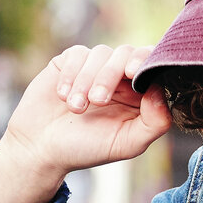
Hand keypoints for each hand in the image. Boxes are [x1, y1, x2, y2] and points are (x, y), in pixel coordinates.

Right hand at [0, 45, 172, 202]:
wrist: (42, 148)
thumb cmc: (88, 148)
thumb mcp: (127, 144)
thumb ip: (154, 123)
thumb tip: (160, 91)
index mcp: (140, 93)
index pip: (153, 65)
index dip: (146, 63)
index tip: (132, 73)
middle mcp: (121, 76)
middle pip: (127, 54)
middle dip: (111, 75)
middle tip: (98, 101)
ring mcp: (96, 66)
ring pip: (101, 53)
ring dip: (87, 81)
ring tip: (76, 108)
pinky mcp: (71, 61)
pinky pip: (78, 54)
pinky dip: (71, 75)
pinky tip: (63, 96)